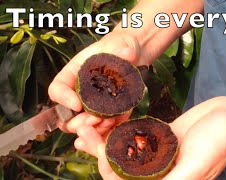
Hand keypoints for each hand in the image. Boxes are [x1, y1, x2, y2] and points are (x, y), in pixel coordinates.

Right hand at [48, 31, 151, 178]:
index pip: (57, 89)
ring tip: (108, 121)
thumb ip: (122, 48)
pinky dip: (109, 130)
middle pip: (67, 115)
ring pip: (83, 126)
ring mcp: (93, 106)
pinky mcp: (108, 113)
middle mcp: (80, 92)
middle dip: (78, 121)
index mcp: (74, 74)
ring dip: (93, 128)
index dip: (63, 98)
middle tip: (94, 119)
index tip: (77, 103)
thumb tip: (127, 53)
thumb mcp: (122, 43)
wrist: (136, 57)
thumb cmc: (122, 46)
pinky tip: (119, 122)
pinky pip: (103, 128)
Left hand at [74, 96, 225, 178]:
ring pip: (126, 150)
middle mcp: (160, 171)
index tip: (97, 151)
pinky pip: (137, 136)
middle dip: (101, 152)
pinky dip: (121, 130)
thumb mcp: (195, 167)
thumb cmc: (219, 143)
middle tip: (83, 133)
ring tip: (87, 126)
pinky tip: (107, 121)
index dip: (109, 170)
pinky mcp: (162, 136)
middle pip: (122, 166)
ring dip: (106, 140)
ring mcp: (160, 152)